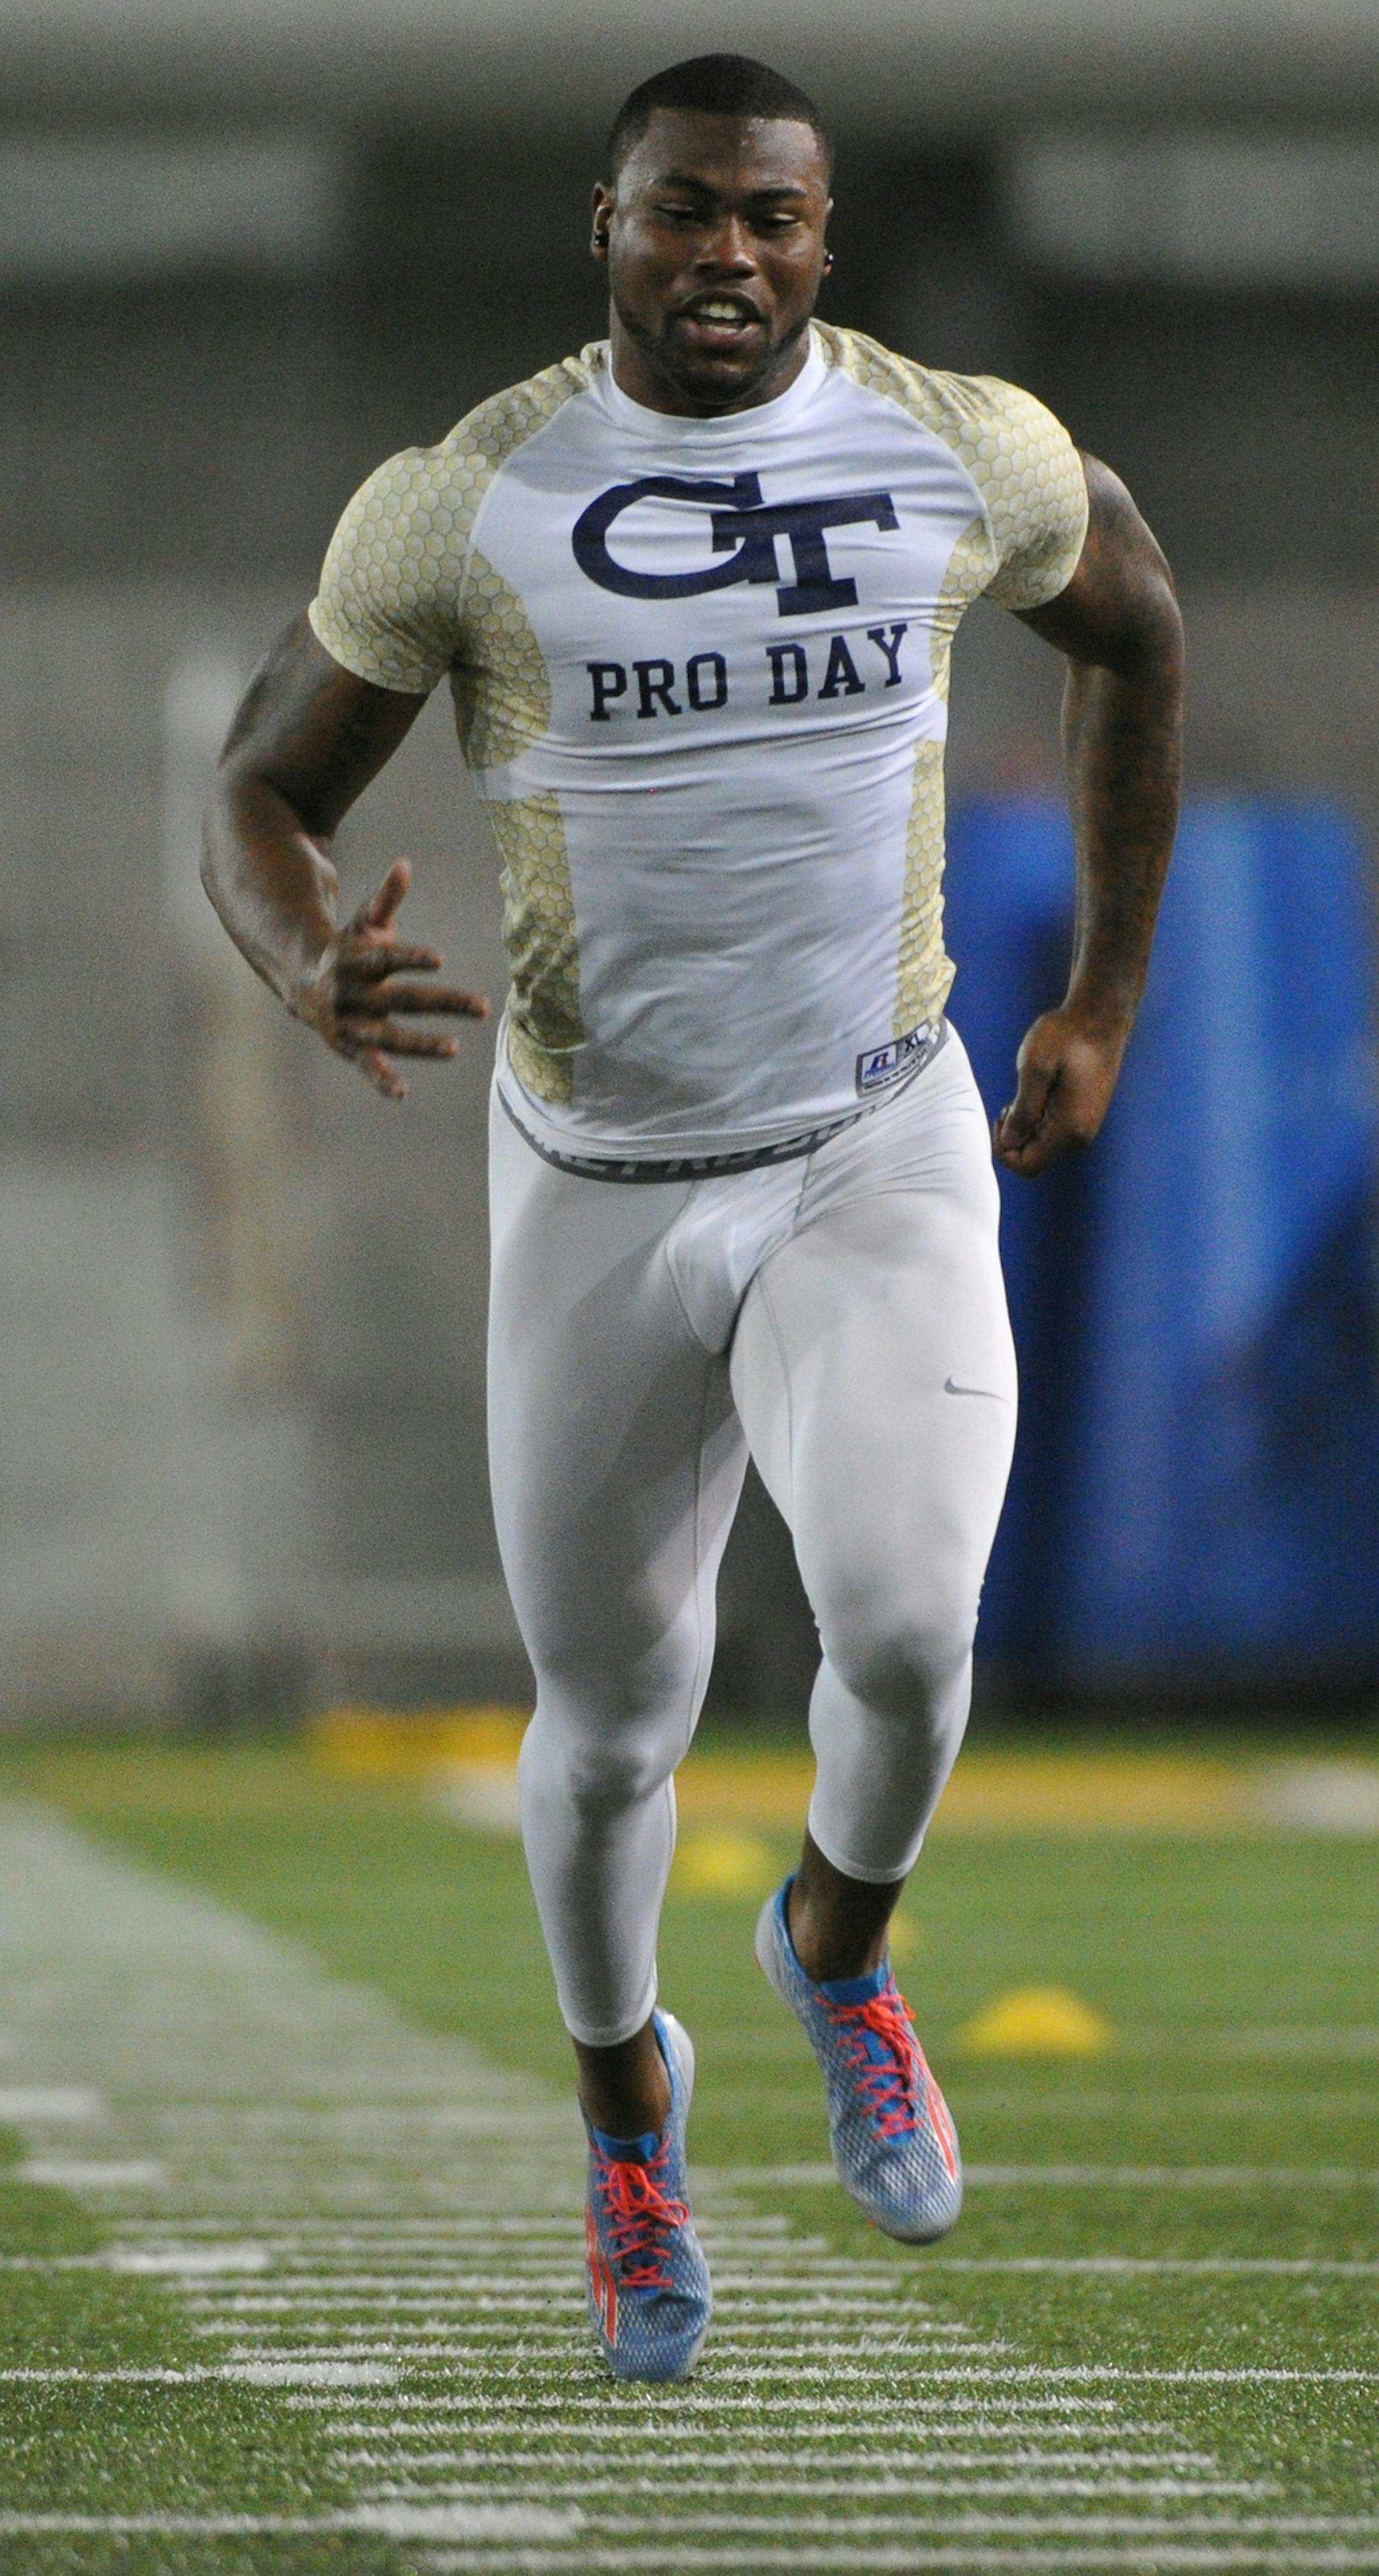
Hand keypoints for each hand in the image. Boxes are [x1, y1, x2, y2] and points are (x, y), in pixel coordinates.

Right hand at [292, 857, 488, 1099]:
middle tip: (483, 1006)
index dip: (410, 958)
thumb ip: (386, 899)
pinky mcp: (349, 1047)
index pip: (386, 960)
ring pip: (388, 1037)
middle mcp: (351, 995)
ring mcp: (350, 1024)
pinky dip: (382, 1079)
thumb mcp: (364, 923)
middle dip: (443, 1003)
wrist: (301, 982)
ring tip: (455, 1048)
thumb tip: (404, 864)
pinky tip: (403, 1092)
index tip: (439, 958)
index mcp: (354, 960)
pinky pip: (366, 1066)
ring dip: (420, 1045)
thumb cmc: (346, 949)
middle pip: (401, 1000)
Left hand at [993, 1005, 1127, 1176]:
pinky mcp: (1085, 1114)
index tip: (1002, 1114)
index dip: (1004, 1148)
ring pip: (1043, 1144)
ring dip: (1026, 1126)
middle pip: (1034, 1158)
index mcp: (1068, 1130)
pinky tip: (1040, 1091)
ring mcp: (1085, 1126)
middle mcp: (1080, 1136)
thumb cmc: (1067, 1037)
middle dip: (1014, 1137)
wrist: (1099, 1016)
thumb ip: (1022, 1110)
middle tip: (1010, 1102)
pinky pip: (1053, 1131)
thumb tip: (1009, 1142)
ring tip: (1026, 1092)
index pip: (1026, 1165)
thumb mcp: (1035, 1069)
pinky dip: (1039, 1118)